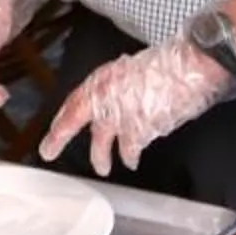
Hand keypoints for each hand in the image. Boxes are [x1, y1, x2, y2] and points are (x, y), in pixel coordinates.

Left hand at [40, 41, 229, 175]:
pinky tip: (131, 161)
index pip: (72, 103)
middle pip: (73, 123)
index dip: (61, 119)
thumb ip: (115, 87)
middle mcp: (103, 100)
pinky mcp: (138, 133)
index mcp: (100, 81)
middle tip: (48, 152)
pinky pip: (130, 150)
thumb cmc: (165, 65)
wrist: (186, 70)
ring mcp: (119, 118)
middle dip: (58, 140)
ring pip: (101, 145)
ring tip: (102, 169)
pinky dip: (131, 156)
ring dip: (101, 159)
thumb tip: (112, 99)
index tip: (51, 131)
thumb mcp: (129, 70)